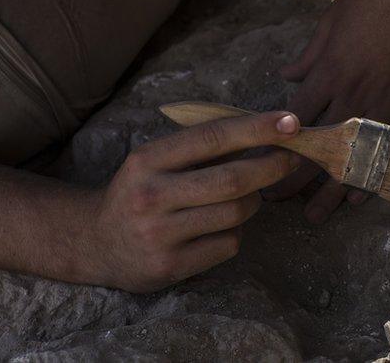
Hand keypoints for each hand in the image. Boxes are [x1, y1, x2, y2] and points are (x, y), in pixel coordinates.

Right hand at [85, 111, 301, 291]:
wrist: (96, 243)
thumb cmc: (140, 192)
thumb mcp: (155, 160)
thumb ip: (200, 147)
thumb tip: (265, 131)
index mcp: (147, 160)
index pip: (212, 138)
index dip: (256, 128)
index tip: (291, 122)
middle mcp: (150, 196)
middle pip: (231, 180)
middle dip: (271, 166)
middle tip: (293, 158)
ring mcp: (159, 234)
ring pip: (235, 214)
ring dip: (253, 202)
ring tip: (246, 197)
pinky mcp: (170, 266)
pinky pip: (227, 244)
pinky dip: (235, 233)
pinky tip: (219, 228)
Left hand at [271, 0, 389, 222]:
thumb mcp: (332, 20)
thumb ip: (310, 55)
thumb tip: (288, 76)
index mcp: (329, 71)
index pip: (295, 121)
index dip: (276, 149)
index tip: (260, 167)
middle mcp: (354, 93)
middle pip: (318, 147)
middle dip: (295, 179)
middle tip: (278, 203)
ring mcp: (386, 102)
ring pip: (353, 157)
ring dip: (331, 189)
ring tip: (315, 215)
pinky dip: (373, 174)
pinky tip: (358, 196)